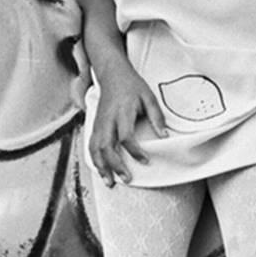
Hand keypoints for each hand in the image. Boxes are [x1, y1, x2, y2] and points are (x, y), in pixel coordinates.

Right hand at [89, 65, 167, 186]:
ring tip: (110, 182)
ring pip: (95, 148)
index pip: (125, 136)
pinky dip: (94, 160)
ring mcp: (98, 123)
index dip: (135, 151)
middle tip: (126, 178)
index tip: (145, 160)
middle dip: (115, 165)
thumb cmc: (132, 85)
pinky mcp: (94, 125)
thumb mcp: (149, 97)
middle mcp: (107, 119)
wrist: (112, 74)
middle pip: (107, 146)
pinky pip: (91, 145)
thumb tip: (164, 136)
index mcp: (122, 111)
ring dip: (101, 167)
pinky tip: (101, 170)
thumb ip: (156, 117)